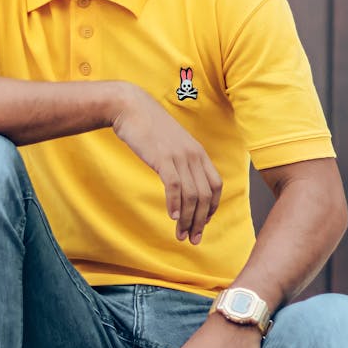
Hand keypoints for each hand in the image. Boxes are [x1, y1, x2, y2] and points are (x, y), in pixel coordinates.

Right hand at [111, 84, 222, 243]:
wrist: (131, 108)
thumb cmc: (149, 128)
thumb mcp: (172, 145)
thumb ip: (181, 162)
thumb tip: (182, 183)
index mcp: (198, 153)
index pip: (216, 186)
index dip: (212, 208)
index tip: (203, 223)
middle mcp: (194, 155)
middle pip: (205, 196)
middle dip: (201, 222)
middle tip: (193, 239)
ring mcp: (179, 157)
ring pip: (192, 196)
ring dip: (188, 220)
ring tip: (181, 235)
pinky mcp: (163, 158)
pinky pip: (174, 187)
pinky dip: (175, 204)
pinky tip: (172, 217)